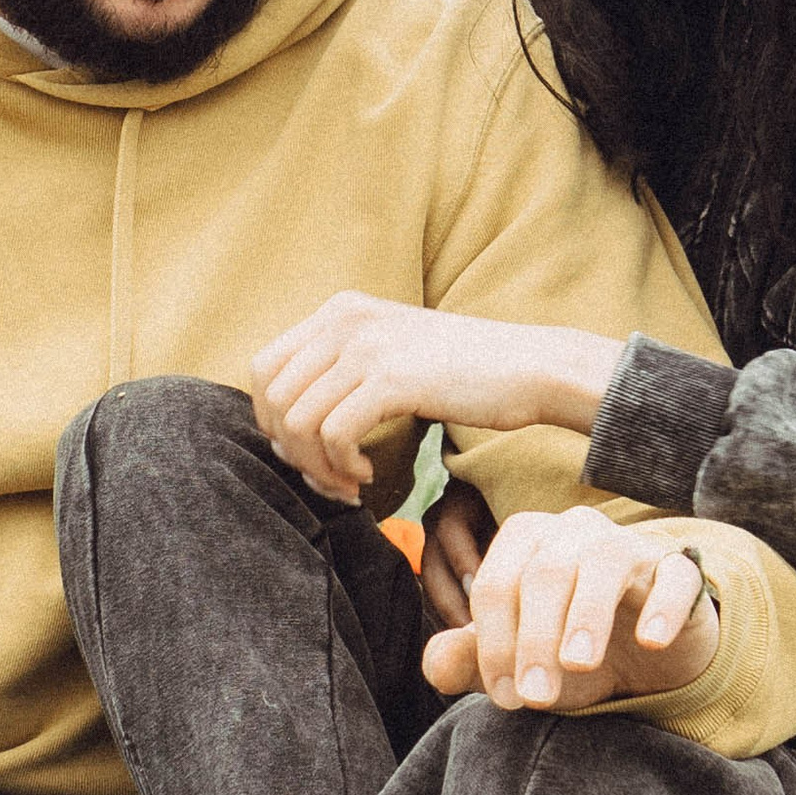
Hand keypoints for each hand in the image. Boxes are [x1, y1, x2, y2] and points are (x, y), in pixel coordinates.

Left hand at [249, 295, 617, 505]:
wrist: (531, 367)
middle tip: (327, 478)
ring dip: (318, 467)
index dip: (271, 421)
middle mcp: (345, 319)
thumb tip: (285, 424)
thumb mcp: (391, 354)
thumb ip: (342, 370)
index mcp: (340, 310)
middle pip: (272, 397)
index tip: (305, 454)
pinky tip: (369, 476)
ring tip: (349, 483)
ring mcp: (366, 345)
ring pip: (298, 421)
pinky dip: (343, 468)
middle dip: (290, 450)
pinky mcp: (391, 378)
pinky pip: (334, 435)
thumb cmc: (465, 373)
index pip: (264, 368)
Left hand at [422, 506, 717, 714]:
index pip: (496, 583)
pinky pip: (674, 576)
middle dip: (534, 638)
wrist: (647, 658)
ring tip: (579, 666)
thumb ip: (472, 663)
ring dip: (587, 615)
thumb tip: (436, 665)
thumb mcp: (520, 664)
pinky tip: (650, 641)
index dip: (494, 642)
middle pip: (544, 573)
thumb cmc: (570, 651)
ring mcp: (630, 545)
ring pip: (603, 562)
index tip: (504, 697)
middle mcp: (575, 530)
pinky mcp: (679, 571)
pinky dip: (662, 606)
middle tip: (536, 698)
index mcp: (526, 541)